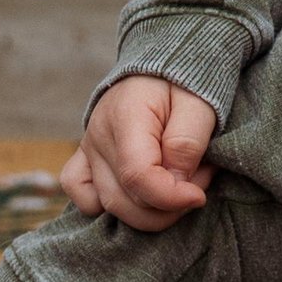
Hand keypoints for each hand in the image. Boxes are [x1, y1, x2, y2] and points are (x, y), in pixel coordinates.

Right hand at [62, 75, 218, 232]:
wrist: (159, 71)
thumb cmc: (181, 85)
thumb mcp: (198, 105)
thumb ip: (187, 143)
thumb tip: (177, 183)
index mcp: (125, 117)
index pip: (138, 176)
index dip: (172, 197)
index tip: (199, 195)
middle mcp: (98, 137)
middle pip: (125, 200)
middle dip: (169, 207)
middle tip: (197, 183)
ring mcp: (88, 150)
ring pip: (110, 206)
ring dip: (152, 210)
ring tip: (179, 184)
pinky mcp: (85, 160)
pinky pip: (82, 197)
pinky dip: (108, 208)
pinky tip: (140, 197)